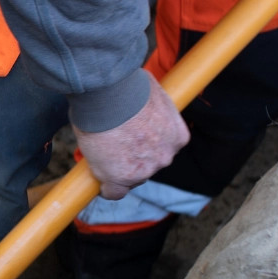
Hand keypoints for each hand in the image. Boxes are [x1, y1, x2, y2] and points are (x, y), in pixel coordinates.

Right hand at [74, 78, 188, 199]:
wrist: (108, 93)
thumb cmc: (127, 86)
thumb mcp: (152, 94)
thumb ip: (153, 108)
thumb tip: (144, 101)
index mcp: (177, 137)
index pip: (163, 150)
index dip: (146, 146)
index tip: (134, 142)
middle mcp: (164, 156)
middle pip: (148, 166)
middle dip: (134, 158)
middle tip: (115, 143)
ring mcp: (144, 170)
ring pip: (130, 178)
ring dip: (118, 169)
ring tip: (102, 149)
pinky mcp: (120, 179)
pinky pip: (113, 192)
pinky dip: (106, 187)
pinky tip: (99, 179)